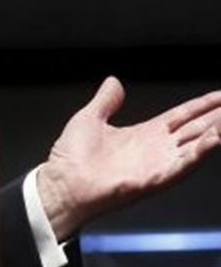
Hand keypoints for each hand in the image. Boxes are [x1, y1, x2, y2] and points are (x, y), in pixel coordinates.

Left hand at [37, 77, 220, 240]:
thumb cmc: (70, 159)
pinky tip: (214, 140)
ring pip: (196, 146)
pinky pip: (182, 165)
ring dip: (215, 133)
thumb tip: (114, 82)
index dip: (202, 106)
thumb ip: (106, 101)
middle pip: (196, 128)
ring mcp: (157, 164)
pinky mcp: (153, 179)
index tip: (220, 96)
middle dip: (217, 117)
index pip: (182, 116)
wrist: (61, 184)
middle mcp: (156, 149)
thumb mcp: (89, 119)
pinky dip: (199, 153)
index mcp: (144, 134)